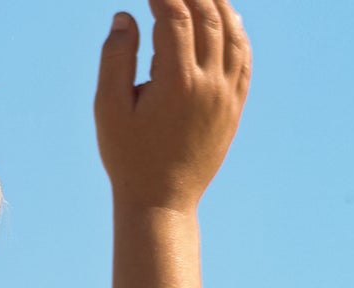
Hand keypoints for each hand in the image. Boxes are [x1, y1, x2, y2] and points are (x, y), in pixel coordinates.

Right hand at [94, 0, 251, 211]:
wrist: (162, 202)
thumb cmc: (130, 157)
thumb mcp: (109, 109)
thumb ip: (115, 58)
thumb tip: (126, 16)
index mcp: (177, 82)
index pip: (176, 16)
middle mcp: (209, 85)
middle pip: (208, 16)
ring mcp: (226, 96)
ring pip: (233, 33)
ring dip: (218, 3)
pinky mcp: (234, 107)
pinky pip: (244, 59)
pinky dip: (238, 31)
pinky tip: (228, 16)